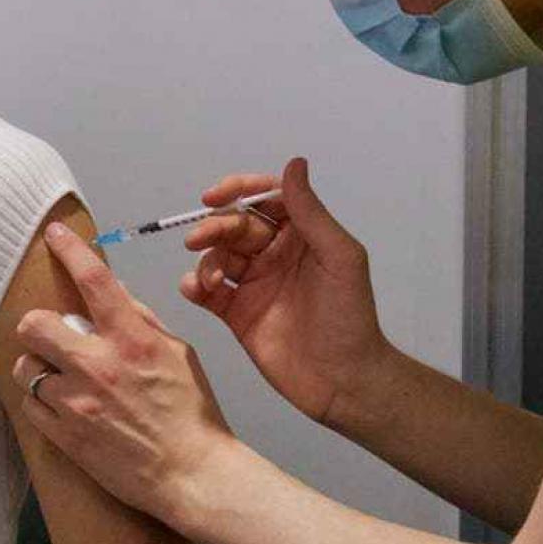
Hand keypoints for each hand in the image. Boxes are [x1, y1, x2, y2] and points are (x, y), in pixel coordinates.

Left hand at [11, 223, 236, 526]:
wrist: (191, 475)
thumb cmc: (191, 412)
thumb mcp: (176, 353)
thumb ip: (140, 320)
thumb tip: (111, 293)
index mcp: (131, 339)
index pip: (94, 280)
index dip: (70, 249)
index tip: (54, 234)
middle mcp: (98, 365)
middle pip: (34, 323)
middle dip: (39, 326)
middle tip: (53, 336)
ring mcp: (76, 402)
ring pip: (25, 366)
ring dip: (39, 367)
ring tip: (60, 377)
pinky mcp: (63, 434)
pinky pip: (29, 404)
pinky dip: (42, 401)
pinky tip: (64, 405)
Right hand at [181, 157, 393, 428]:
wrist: (343, 381)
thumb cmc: (348, 316)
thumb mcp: (338, 257)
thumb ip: (310, 211)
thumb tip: (294, 162)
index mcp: (301, 235)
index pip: (265, 200)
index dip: (239, 191)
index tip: (215, 196)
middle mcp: (275, 254)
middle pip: (235, 226)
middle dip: (214, 227)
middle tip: (196, 240)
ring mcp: (254, 283)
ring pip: (218, 256)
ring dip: (206, 260)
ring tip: (209, 280)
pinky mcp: (236, 313)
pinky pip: (207, 291)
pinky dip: (194, 286)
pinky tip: (194, 289)